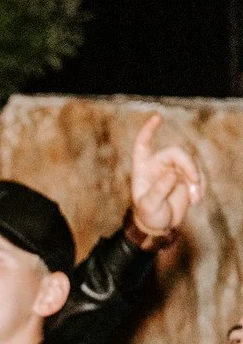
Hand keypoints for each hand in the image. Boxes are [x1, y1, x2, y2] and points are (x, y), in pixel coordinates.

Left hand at [128, 113, 201, 242]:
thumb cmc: (149, 216)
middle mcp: (158, 166)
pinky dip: (201, 185)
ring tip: (194, 199)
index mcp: (143, 168)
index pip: (143, 145)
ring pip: (191, 163)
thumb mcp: (149, 206)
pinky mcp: (186, 178)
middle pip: (177, 153)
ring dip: (196, 179)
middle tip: (194, 182)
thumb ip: (158, 191)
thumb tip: (171, 174)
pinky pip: (198, 175)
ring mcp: (173, 170)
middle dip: (188, 165)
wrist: (159, 226)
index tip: (158, 117)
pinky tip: (197, 199)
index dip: (148, 130)